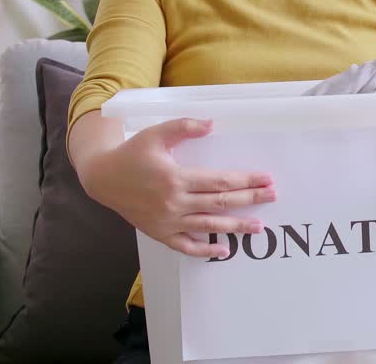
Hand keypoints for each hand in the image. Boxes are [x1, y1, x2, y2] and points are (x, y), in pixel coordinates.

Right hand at [78, 118, 276, 256]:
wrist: (103, 177)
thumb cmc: (132, 153)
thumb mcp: (156, 134)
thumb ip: (184, 127)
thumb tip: (212, 124)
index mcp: (176, 178)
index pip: (220, 181)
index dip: (246, 180)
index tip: (266, 179)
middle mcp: (174, 202)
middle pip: (220, 203)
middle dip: (250, 199)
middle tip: (272, 196)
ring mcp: (167, 221)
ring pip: (209, 226)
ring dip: (235, 227)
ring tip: (258, 226)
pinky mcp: (160, 233)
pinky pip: (185, 246)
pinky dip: (204, 250)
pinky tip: (223, 251)